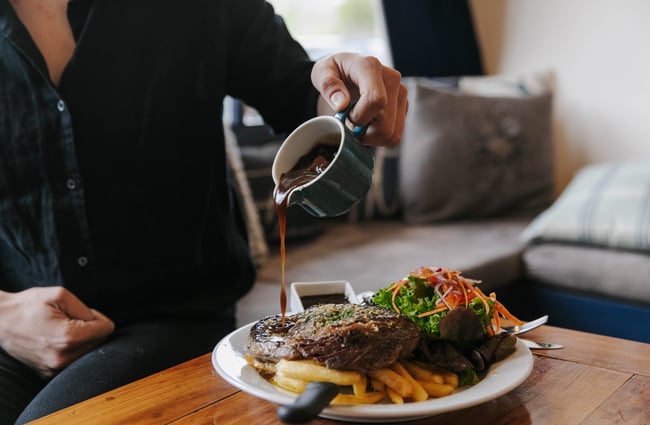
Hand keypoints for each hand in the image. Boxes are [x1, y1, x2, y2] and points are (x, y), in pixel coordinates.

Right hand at [0, 287, 114, 377]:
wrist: (0, 322)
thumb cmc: (28, 306)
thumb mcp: (59, 295)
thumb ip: (85, 309)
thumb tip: (101, 324)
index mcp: (67, 338)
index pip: (106, 330)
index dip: (98, 317)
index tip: (83, 313)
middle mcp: (63, 358)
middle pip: (100, 341)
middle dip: (90, 328)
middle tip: (69, 319)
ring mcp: (55, 369)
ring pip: (89, 352)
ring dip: (82, 339)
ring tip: (62, 329)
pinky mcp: (50, 374)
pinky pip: (75, 360)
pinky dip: (72, 349)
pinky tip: (56, 340)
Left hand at [312, 52, 407, 147]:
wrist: (346, 71)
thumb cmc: (333, 72)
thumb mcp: (320, 73)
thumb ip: (328, 86)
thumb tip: (342, 104)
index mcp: (370, 67)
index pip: (376, 100)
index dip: (359, 117)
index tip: (345, 115)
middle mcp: (392, 79)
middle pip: (385, 125)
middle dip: (363, 132)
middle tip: (349, 122)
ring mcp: (401, 94)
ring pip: (391, 134)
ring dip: (371, 137)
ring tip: (358, 123)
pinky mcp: (404, 107)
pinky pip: (394, 136)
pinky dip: (378, 138)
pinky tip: (368, 125)